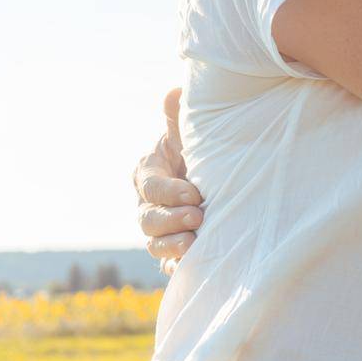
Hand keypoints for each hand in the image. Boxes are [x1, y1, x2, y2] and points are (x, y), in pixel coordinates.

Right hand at [133, 88, 202, 275]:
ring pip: (154, 244)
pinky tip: (191, 268)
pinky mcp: (171, 250)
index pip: (151, 187)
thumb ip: (179, 115)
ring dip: (172, 246)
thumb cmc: (199, 147)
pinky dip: (176, 267)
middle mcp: (146, 204)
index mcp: (148, 173)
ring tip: (194, 245)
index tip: (194, 193)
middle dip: (170, 220)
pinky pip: (168, 264)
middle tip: (198, 217)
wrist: (214, 174)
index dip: (169, 192)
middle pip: (147, 219)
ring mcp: (158, 230)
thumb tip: (175, 92)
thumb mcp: (189, 131)